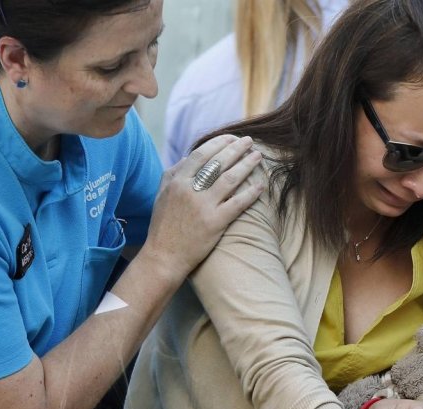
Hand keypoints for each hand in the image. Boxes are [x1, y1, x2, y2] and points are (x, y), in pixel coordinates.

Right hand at [142, 134, 264, 280]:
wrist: (164, 256)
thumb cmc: (164, 225)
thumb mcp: (162, 194)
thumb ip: (173, 173)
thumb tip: (190, 156)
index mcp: (177, 181)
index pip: (201, 154)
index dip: (218, 143)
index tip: (232, 138)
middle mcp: (190, 191)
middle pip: (218, 163)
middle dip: (237, 149)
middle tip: (250, 142)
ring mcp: (204, 206)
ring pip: (230, 179)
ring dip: (247, 165)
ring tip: (258, 157)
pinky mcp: (215, 223)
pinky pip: (238, 203)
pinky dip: (251, 192)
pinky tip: (261, 185)